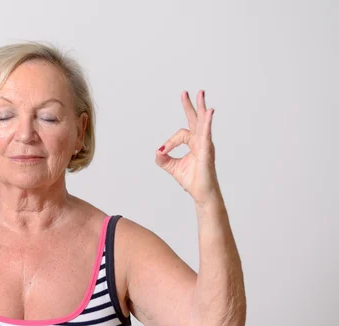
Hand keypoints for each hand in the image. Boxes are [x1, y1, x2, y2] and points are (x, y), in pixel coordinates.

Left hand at [155, 90, 220, 204]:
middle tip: (187, 92)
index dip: (170, 142)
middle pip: (196, 119)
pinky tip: (209, 113)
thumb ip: (163, 159)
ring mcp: (206, 145)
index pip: (181, 133)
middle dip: (191, 105)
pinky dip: (207, 123)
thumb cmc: (192, 180)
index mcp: (194, 144)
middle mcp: (201, 142)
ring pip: (203, 123)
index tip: (163, 151)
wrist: (201, 193)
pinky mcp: (207, 151)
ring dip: (201, 108)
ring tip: (201, 94)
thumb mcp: (172, 167)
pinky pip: (207, 134)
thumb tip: (157, 151)